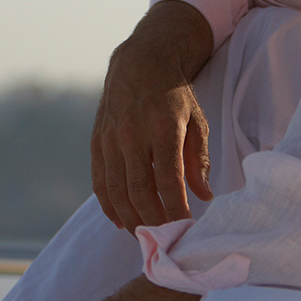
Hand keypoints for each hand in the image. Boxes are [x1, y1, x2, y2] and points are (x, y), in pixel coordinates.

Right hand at [92, 1, 215, 230]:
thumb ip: (199, 160)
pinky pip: (99, 180)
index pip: (168, 179)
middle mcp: (132, 133)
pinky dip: (108, 204)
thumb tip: (203, 195)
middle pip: (139, 190)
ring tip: (144, 235)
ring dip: (130, 218)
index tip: (184, 229)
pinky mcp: (97, 141)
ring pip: (116, 190)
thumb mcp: (197, 121)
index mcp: (163, 127)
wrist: (141, 61)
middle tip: (165, 239)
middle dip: (152, 220)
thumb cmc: (176, 94)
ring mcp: (110, 138)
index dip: (175, 209)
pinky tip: (120, 220)